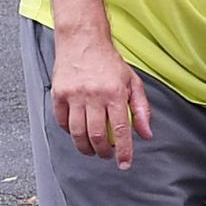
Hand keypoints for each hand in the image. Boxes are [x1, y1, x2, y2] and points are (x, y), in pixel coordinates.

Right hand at [50, 35, 152, 168]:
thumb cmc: (110, 63)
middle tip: (107, 155)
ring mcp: (74, 95)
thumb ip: (142, 109)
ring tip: (93, 149)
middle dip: (103, 151)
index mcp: (115, 94)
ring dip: (85, 147)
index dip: (123, 150)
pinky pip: (62, 121)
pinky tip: (78, 132)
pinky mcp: (58, 94)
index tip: (124, 164)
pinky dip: (69, 132)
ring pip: (77, 132)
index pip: (121, 129)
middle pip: (97, 135)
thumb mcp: (133, 83)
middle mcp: (94, 96)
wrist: (83, 41)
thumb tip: (146, 134)